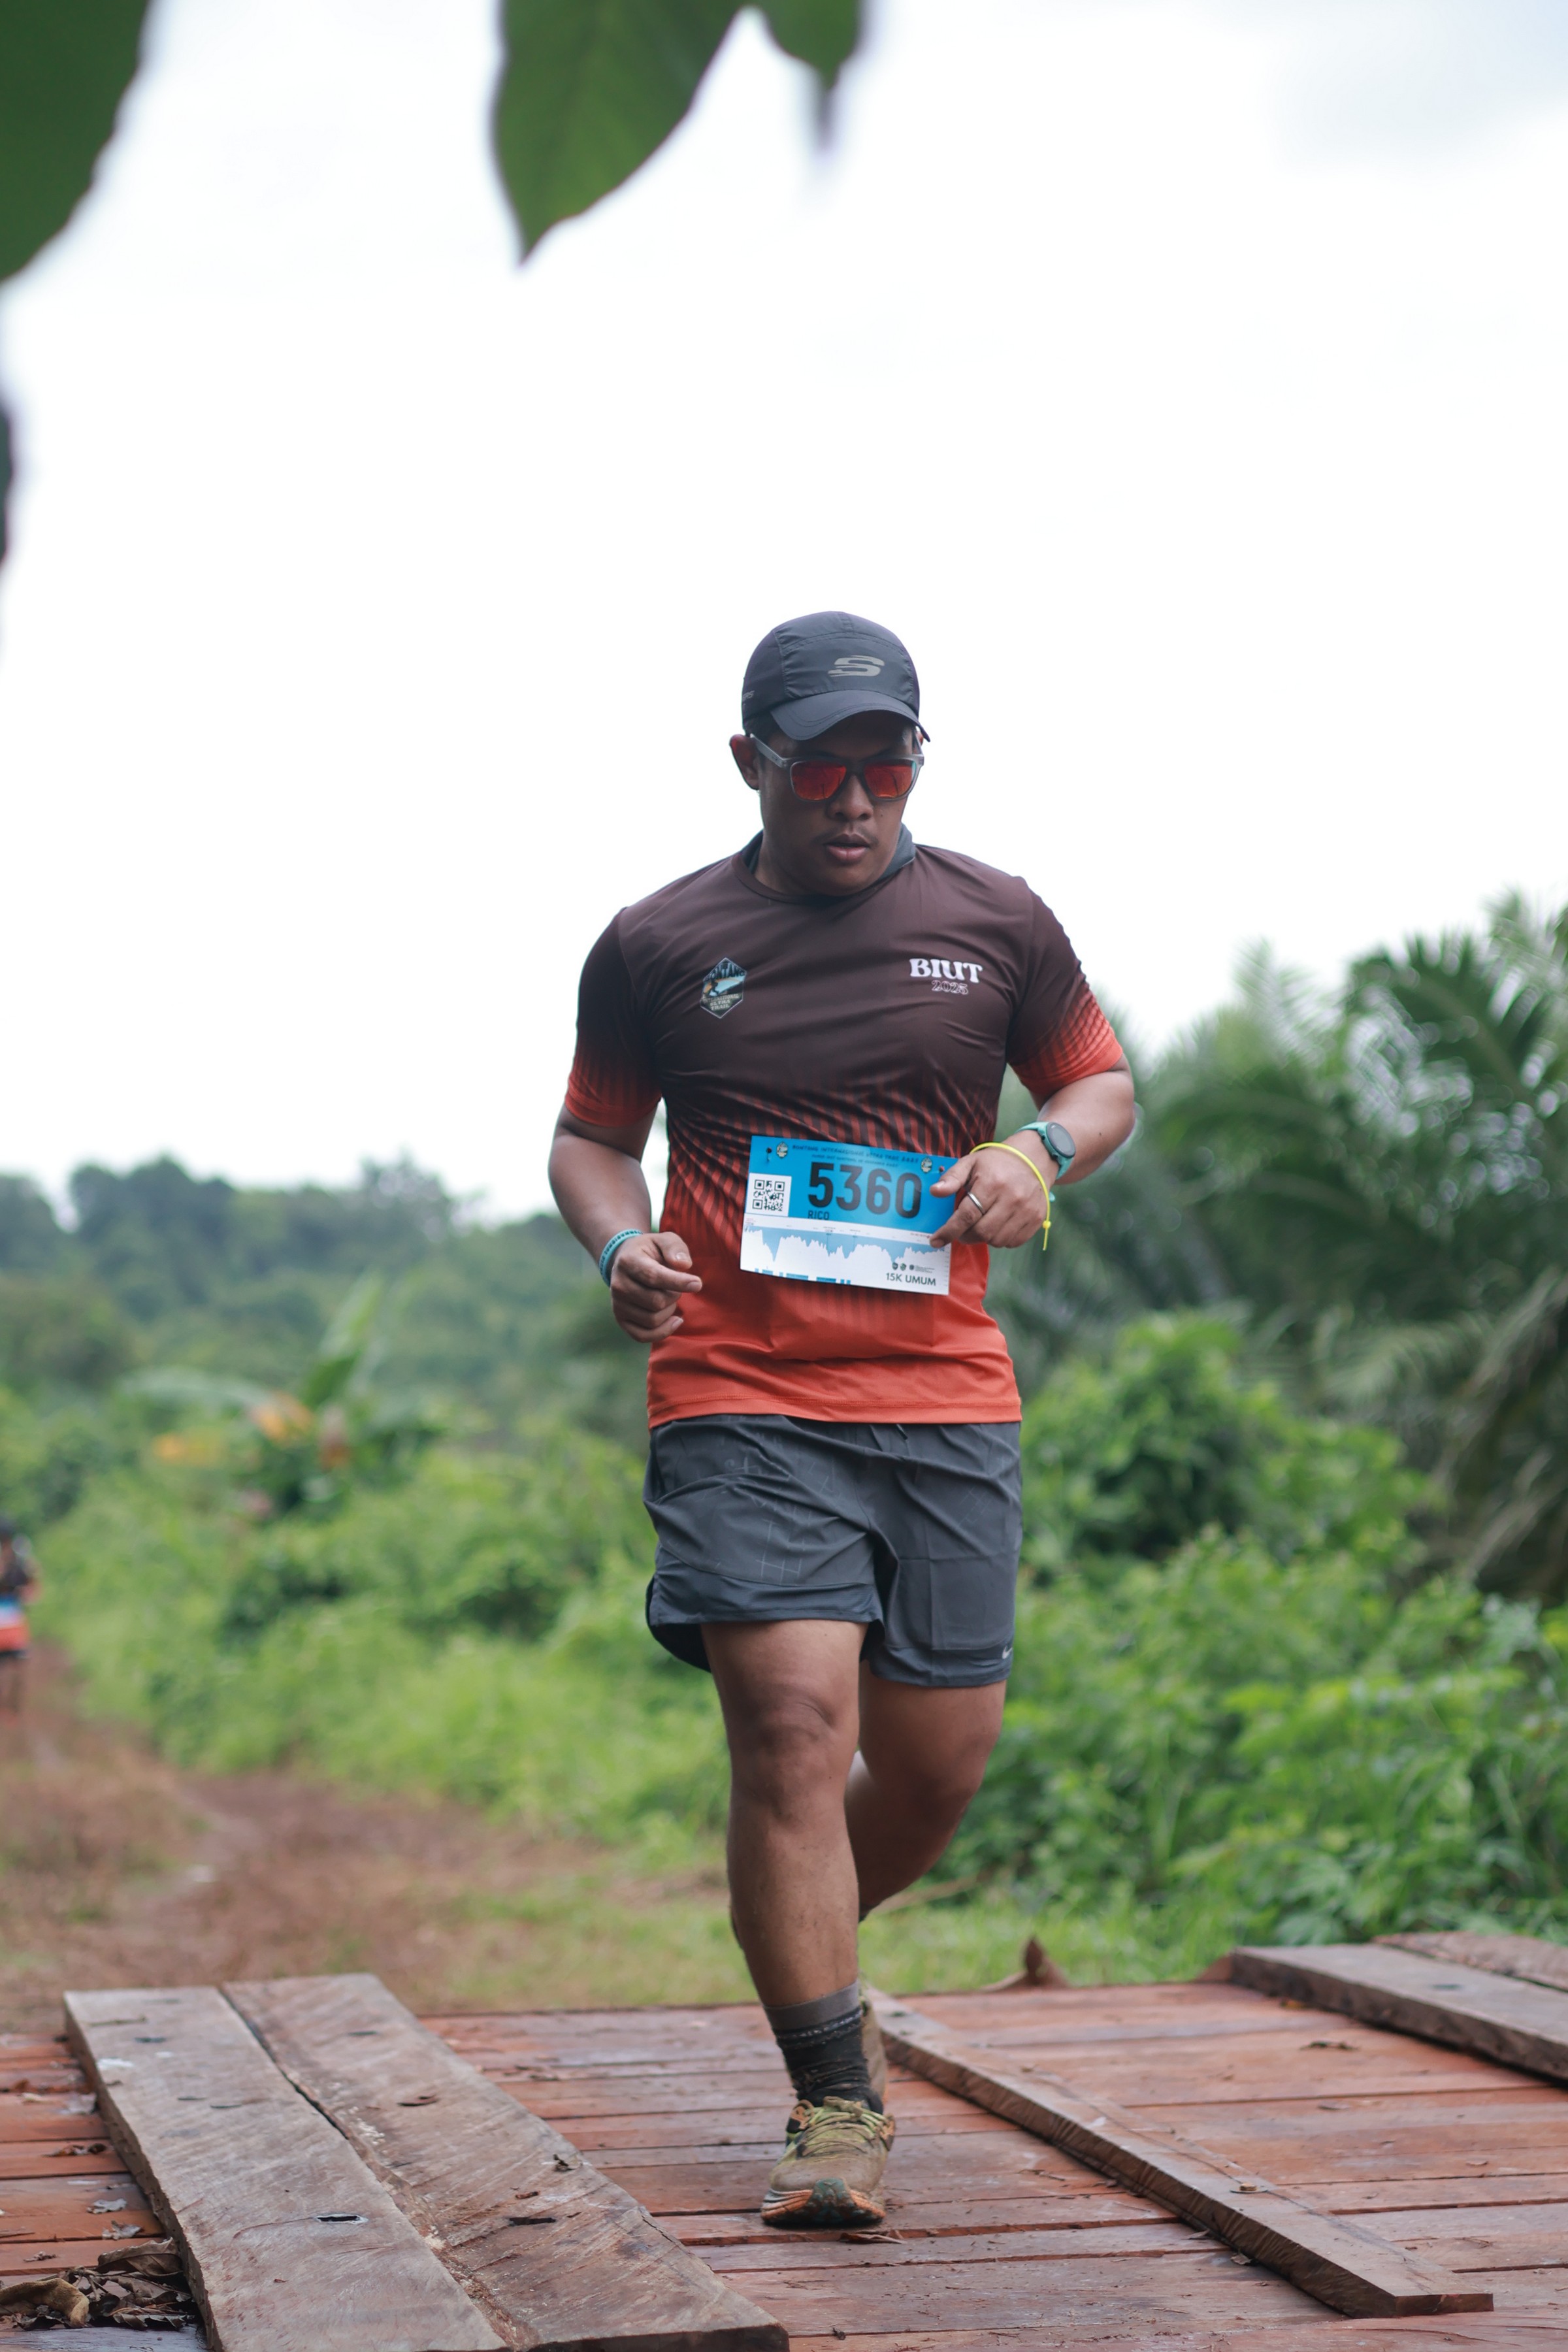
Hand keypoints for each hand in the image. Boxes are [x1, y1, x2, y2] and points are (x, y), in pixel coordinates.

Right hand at [609, 1231, 701, 1341]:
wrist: (626, 1261)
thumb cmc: (651, 1251)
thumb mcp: (663, 1240)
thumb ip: (674, 1247)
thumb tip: (683, 1265)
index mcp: (628, 1261)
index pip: (654, 1277)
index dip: (678, 1282)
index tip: (697, 1284)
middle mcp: (618, 1285)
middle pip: (657, 1301)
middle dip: (674, 1295)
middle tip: (676, 1286)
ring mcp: (617, 1304)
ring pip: (653, 1319)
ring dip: (670, 1310)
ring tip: (669, 1296)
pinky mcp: (621, 1319)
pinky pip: (643, 1336)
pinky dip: (663, 1332)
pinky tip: (675, 1320)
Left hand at [927, 1139, 1051, 1250]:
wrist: (1034, 1159)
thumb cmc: (997, 1162)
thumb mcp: (971, 1163)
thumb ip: (952, 1178)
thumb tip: (935, 1192)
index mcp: (992, 1183)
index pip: (967, 1215)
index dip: (949, 1231)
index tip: (936, 1240)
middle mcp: (1012, 1199)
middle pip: (981, 1232)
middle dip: (965, 1236)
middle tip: (960, 1231)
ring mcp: (1027, 1211)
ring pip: (996, 1241)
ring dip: (983, 1238)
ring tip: (980, 1224)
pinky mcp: (1036, 1219)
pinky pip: (1012, 1242)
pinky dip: (1000, 1239)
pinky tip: (997, 1226)